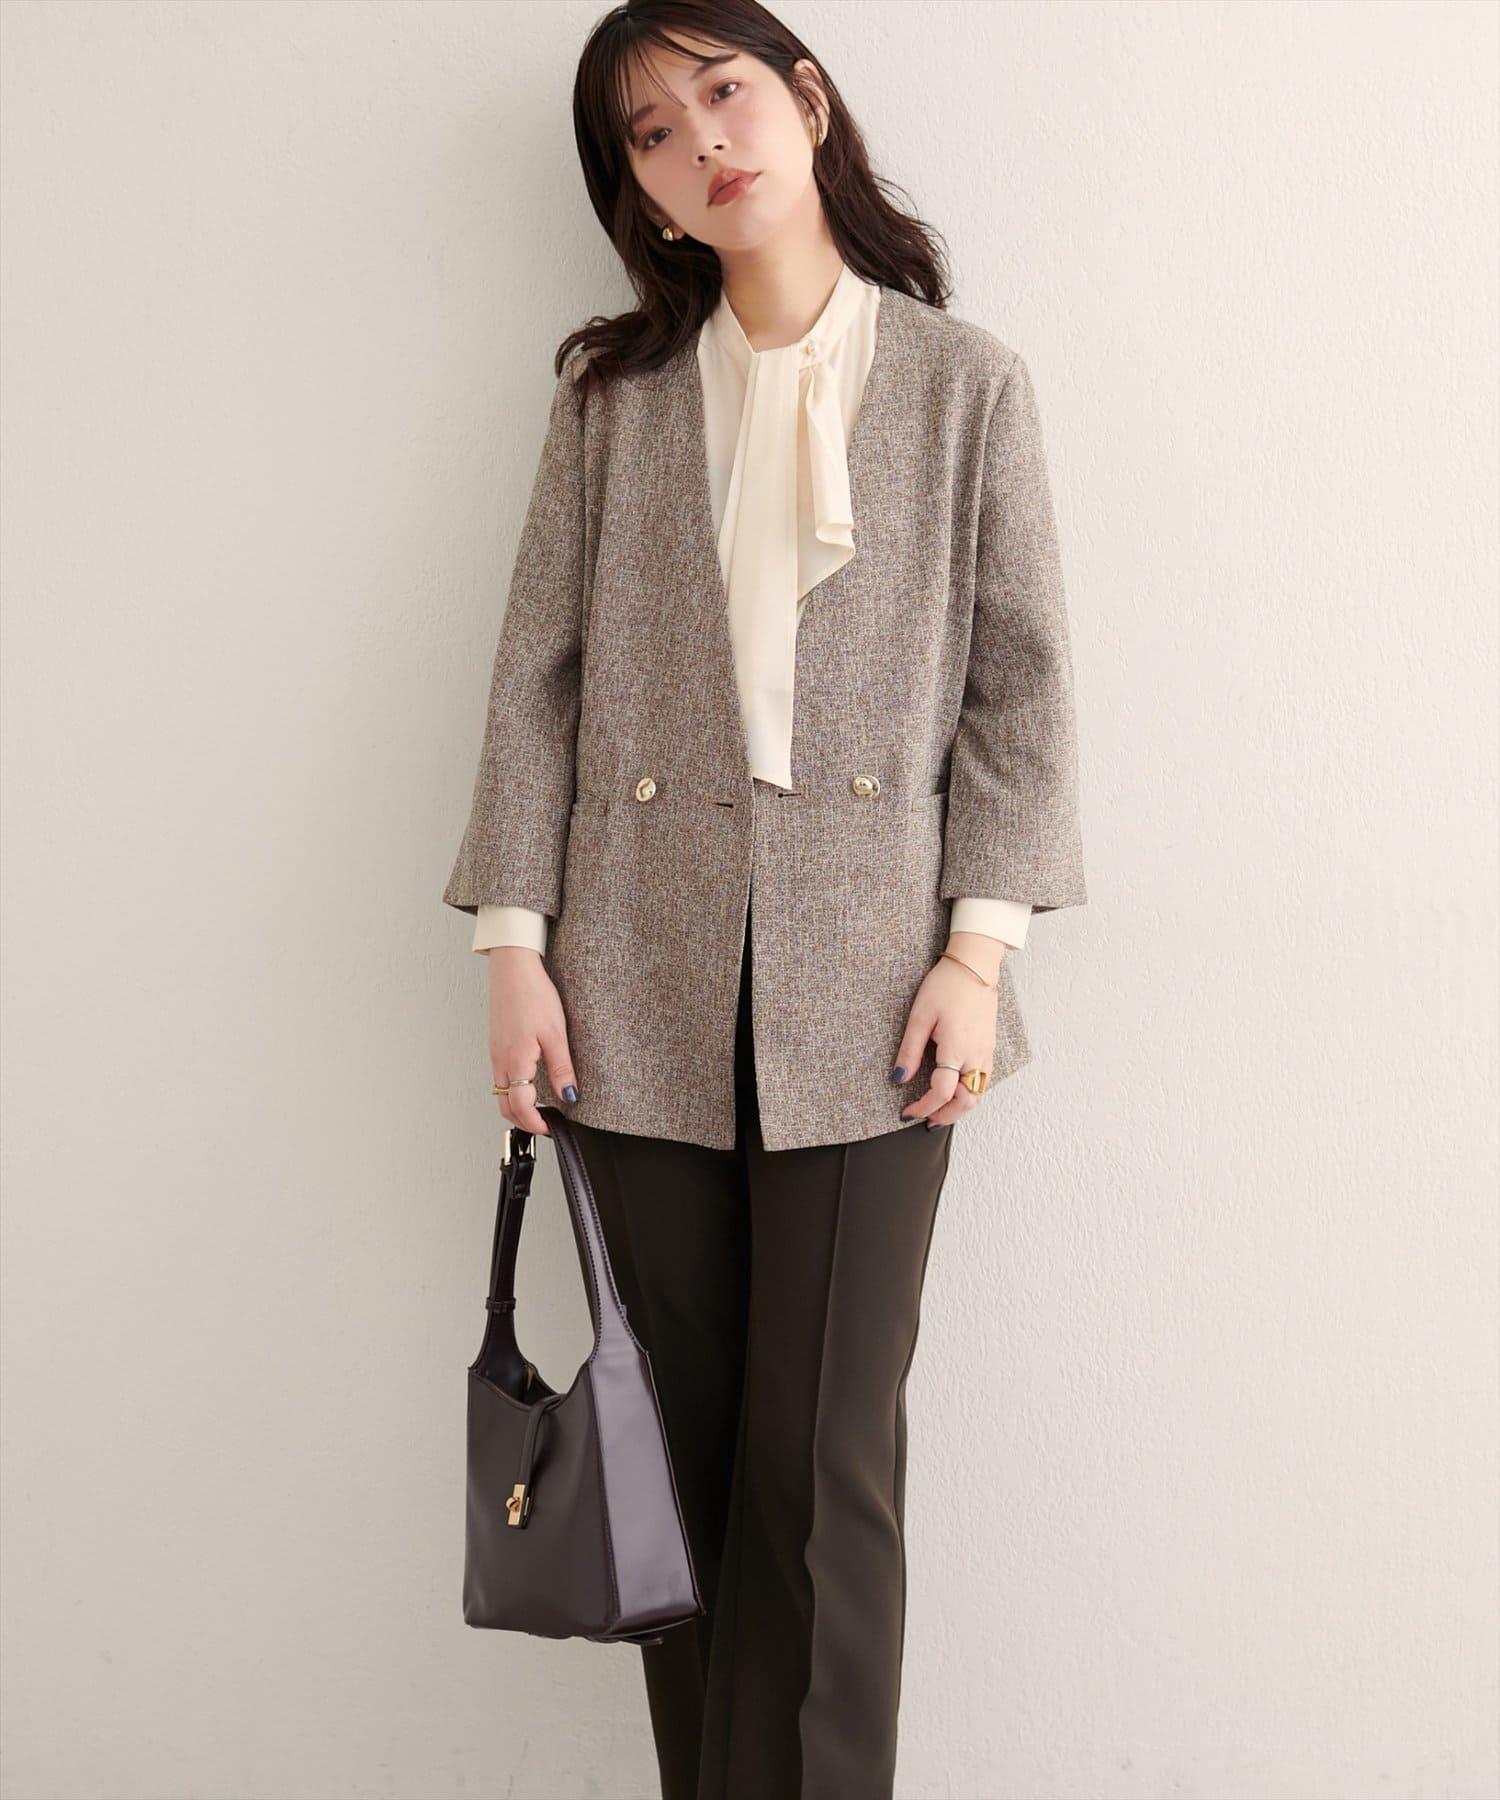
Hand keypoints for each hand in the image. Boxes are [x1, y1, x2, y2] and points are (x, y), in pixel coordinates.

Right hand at [486, 947, 578, 1137]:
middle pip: (504, 1106)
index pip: (520, 1107)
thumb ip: (561, 1069)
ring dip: (516, 1106)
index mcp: (515, 1061)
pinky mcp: (496, 1044)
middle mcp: (500, 1060)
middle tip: (544, 1124)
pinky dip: (511, 1090)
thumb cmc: (533, 995)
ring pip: (500, 1092)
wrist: (513, 968)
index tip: (550, 1128)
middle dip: (522, 1121)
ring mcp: (495, 1053)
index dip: (535, 1123)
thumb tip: (569, 1096)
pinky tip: (527, 1084)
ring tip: (538, 1108)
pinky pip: (499, 1076)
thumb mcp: (556, 1034)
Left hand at [894, 934, 1002, 1127]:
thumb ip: (909, 1051)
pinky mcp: (990, 1047)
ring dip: (960, 1108)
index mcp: (957, 1049)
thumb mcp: (920, 1017)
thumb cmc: (946, 987)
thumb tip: (899, 1079)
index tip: (907, 1112)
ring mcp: (987, 1052)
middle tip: (925, 1121)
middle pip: (966, 1102)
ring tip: (940, 1112)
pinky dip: (970, 1094)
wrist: (974, 967)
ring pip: (978, 1094)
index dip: (922, 1107)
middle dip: (945, 1116)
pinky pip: (983, 1081)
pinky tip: (956, 1092)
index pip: (941, 1093)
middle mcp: (976, 1056)